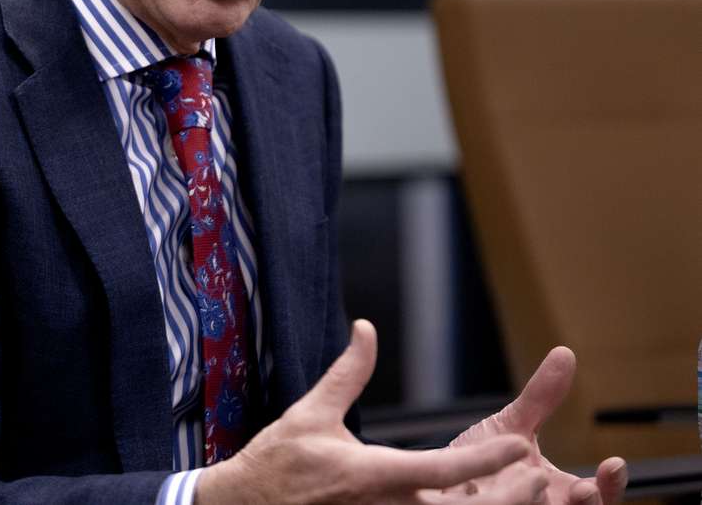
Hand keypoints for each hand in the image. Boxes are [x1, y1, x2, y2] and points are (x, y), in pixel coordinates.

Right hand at [196, 320, 546, 504]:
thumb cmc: (277, 463)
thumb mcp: (312, 413)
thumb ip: (348, 373)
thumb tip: (367, 330)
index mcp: (373, 476)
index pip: (441, 471)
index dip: (486, 460)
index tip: (521, 445)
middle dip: (506, 499)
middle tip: (540, 480)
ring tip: (523, 492)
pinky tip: (476, 503)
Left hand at [449, 347, 626, 504]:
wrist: (439, 477)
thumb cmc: (482, 457)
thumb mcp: (514, 425)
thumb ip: (541, 398)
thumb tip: (564, 352)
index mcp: (559, 494)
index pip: (598, 497)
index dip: (611, 485)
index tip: (614, 463)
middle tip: (584, 488)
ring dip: (538, 504)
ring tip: (532, 481)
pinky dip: (495, 504)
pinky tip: (482, 487)